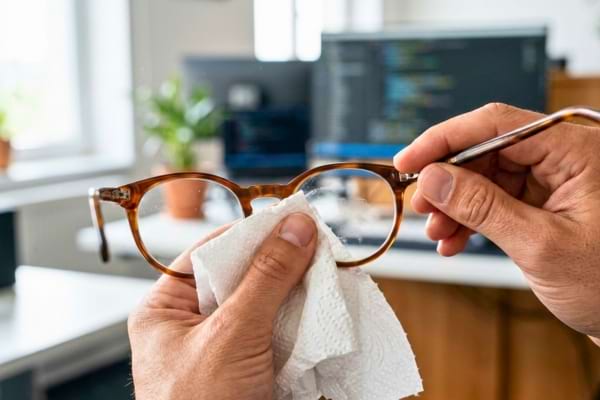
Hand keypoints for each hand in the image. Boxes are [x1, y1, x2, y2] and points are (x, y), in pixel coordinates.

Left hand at [128, 213, 316, 399]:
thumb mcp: (231, 335)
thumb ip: (265, 278)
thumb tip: (293, 229)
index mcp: (166, 310)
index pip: (211, 252)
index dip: (251, 232)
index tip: (290, 218)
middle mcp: (194, 325)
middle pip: (242, 276)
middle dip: (280, 263)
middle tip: (316, 245)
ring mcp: (225, 347)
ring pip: (266, 303)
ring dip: (297, 292)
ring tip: (326, 272)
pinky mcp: (253, 367)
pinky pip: (280, 332)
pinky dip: (304, 321)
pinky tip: (324, 308)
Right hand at [393, 103, 599, 343]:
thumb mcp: (541, 245)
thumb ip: (483, 207)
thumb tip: (434, 179)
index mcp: (577, 151)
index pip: (497, 125)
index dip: (444, 140)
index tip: (409, 160)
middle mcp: (565, 156)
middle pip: (486, 149)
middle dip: (447, 180)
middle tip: (421, 205)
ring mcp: (554, 178)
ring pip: (485, 175)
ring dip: (455, 204)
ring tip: (438, 231)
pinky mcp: (544, 199)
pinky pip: (495, 198)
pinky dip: (471, 218)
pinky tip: (454, 238)